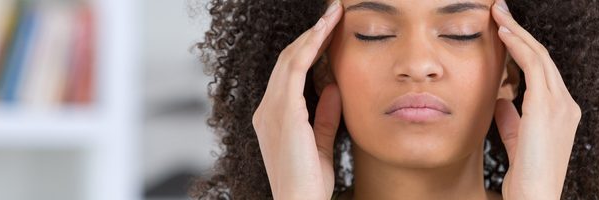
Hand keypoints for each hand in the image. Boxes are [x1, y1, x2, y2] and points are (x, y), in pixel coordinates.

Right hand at [250, 1, 342, 198]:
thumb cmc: (310, 184)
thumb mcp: (321, 144)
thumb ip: (324, 116)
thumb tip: (333, 88)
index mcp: (272, 118)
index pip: (288, 74)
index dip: (308, 50)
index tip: (328, 33)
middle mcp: (266, 110)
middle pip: (286, 61)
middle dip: (310, 35)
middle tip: (332, 14)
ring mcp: (271, 109)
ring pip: (289, 59)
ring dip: (312, 35)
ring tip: (332, 17)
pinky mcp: (283, 112)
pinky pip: (294, 70)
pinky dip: (309, 48)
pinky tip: (324, 35)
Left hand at [490, 0, 582, 198]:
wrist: (536, 197)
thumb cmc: (526, 177)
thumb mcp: (516, 140)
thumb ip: (512, 119)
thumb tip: (501, 100)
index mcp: (563, 112)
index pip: (543, 71)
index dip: (524, 48)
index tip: (506, 31)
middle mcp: (567, 104)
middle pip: (543, 57)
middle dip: (521, 32)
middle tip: (501, 12)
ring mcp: (560, 104)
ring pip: (540, 56)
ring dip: (517, 32)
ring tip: (499, 15)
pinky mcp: (547, 107)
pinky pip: (534, 66)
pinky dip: (518, 46)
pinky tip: (503, 34)